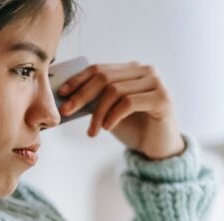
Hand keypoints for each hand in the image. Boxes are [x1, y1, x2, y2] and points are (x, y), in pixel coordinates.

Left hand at [56, 62, 185, 159]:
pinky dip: (113, 116)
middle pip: (104, 77)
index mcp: (131, 70)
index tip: (61, 94)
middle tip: (67, 111)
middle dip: (82, 95)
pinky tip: (108, 128)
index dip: (78, 80)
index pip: (99, 69)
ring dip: (98, 113)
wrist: (159, 149)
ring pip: (114, 90)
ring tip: (93, 130)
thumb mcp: (110, 112)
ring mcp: (155, 83)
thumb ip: (95, 100)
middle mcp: (145, 71)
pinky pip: (128, 102)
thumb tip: (66, 96)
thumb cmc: (135, 129)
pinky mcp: (162, 98)